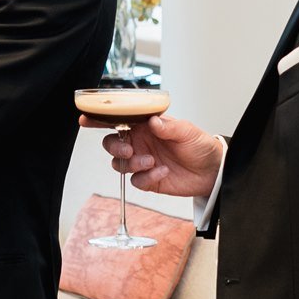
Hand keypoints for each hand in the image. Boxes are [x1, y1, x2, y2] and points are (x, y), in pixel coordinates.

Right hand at [78, 111, 223, 199]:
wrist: (213, 171)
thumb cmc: (200, 146)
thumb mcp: (188, 132)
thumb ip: (170, 127)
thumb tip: (153, 122)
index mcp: (146, 126)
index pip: (119, 120)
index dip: (100, 119)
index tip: (86, 118)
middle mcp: (141, 143)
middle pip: (112, 143)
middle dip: (115, 147)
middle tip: (129, 150)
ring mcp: (143, 161)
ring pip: (120, 164)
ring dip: (131, 164)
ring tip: (150, 162)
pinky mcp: (149, 179)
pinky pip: (136, 181)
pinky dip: (146, 177)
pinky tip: (162, 172)